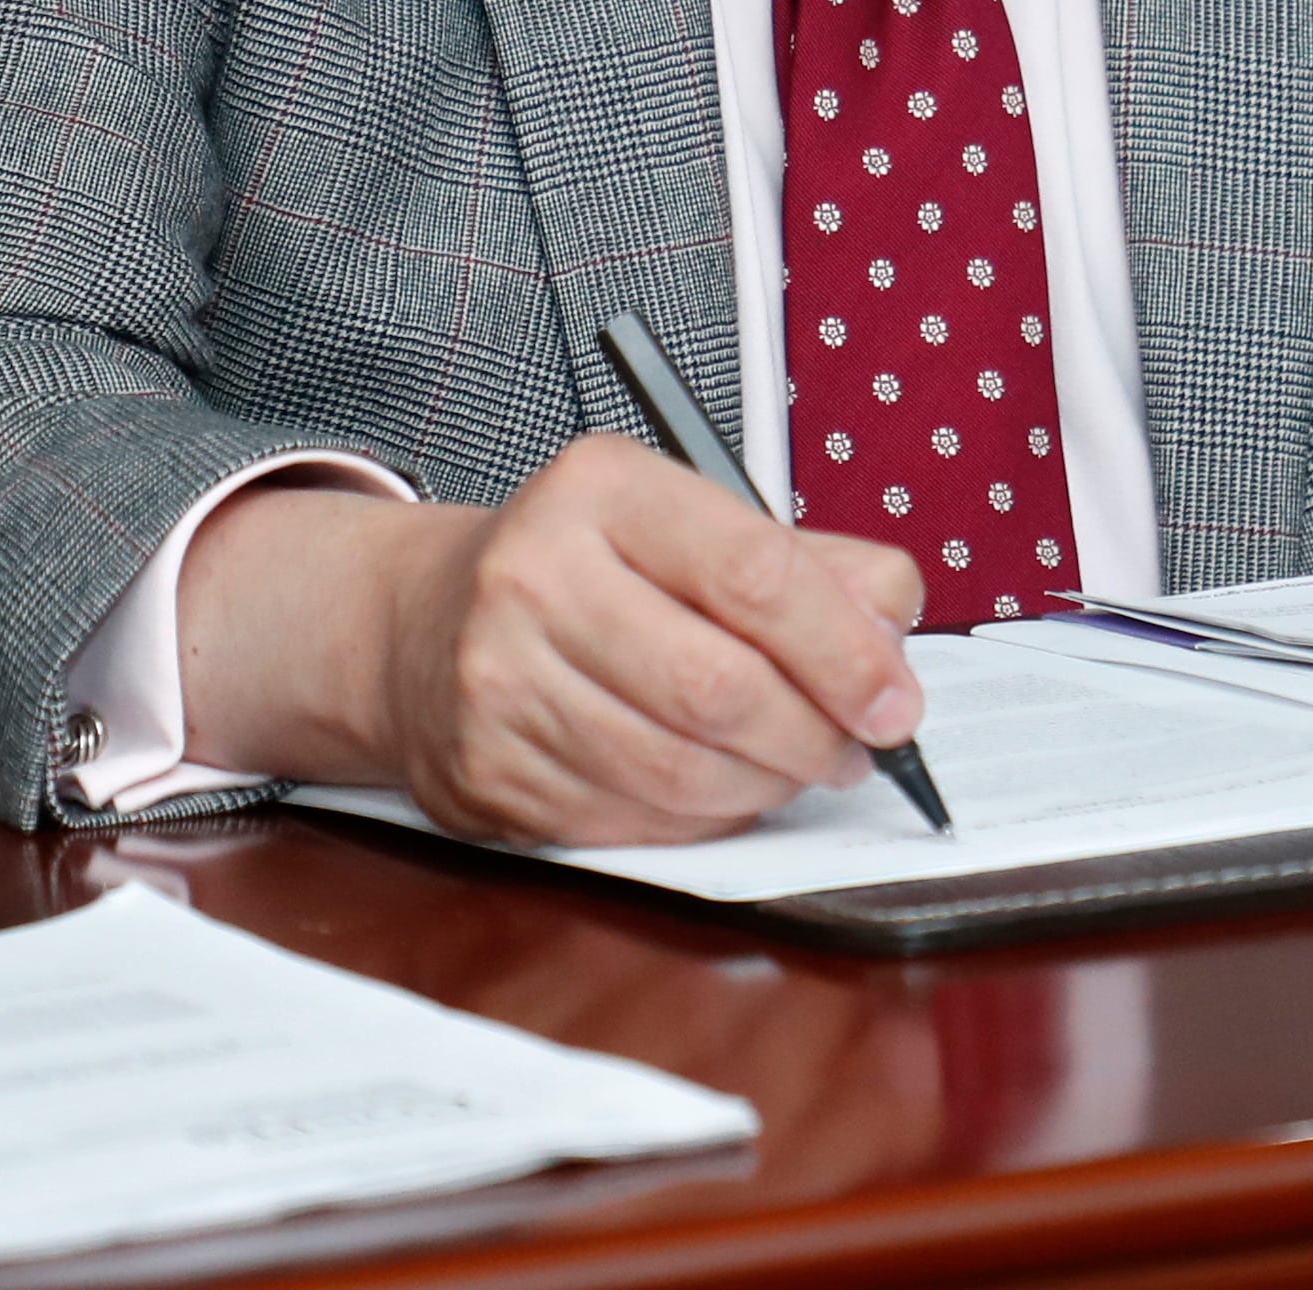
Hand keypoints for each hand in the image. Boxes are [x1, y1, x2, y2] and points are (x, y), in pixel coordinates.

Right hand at [180, 436, 925, 844]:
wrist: (417, 625)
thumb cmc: (584, 569)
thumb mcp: (688, 523)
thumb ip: (809, 563)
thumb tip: (893, 626)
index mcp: (602, 490)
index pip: (752, 572)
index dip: (844, 651)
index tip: (895, 702)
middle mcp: (534, 575)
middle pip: (719, 688)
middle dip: (812, 737)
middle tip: (853, 749)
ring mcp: (498, 679)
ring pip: (679, 771)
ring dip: (765, 787)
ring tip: (791, 767)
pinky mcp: (486, 771)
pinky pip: (632, 822)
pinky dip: (699, 820)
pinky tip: (716, 789)